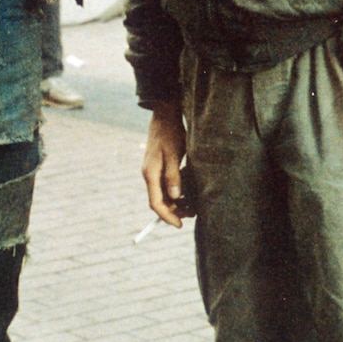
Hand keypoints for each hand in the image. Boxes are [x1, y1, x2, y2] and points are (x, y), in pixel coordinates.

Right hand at [142, 101, 188, 228]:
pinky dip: (176, 193)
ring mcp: (152, 172)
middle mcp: (149, 175)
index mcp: (150, 174)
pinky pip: (165, 186)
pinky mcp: (158, 168)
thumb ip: (173, 175)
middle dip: (174, 212)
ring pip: (163, 195)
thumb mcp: (174, 154)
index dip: (167, 217)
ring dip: (176, 203)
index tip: (179, 225)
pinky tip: (188, 193)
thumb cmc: (170, 133)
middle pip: (159, 202)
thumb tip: (175, 197)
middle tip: (192, 215)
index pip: (156, 203)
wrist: (165, 116)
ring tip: (193, 206)